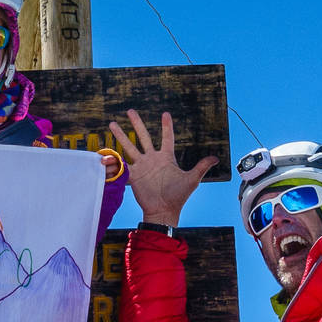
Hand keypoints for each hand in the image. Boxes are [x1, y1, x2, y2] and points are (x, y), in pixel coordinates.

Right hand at [107, 110, 217, 225]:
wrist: (163, 210)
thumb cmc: (178, 196)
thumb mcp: (192, 179)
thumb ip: (201, 167)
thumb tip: (216, 158)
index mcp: (166, 158)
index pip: (167, 138)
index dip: (166, 126)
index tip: (165, 114)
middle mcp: (152, 159)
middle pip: (143, 137)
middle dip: (137, 124)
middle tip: (130, 111)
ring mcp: (141, 166)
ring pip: (129, 146)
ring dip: (121, 135)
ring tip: (112, 124)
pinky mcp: (132, 175)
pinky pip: (122, 164)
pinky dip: (114, 159)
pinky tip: (105, 151)